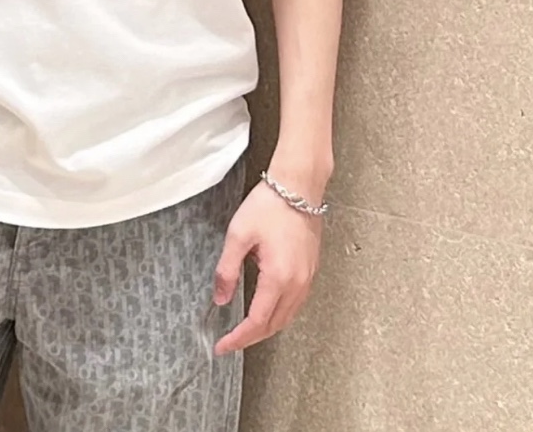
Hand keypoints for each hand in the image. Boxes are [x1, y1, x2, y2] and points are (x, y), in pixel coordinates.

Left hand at [211, 179, 323, 353]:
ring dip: (266, 328)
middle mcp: (297, 284)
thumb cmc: (269, 205)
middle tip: (230, 342)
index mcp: (278, 278)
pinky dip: (279, 314)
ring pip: (287, 317)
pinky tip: (267, 308)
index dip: (238, 338)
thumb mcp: (238, 235)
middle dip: (251, 338)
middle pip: (274, 325)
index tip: (221, 347)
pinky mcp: (311, 270)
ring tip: (245, 330)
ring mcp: (307, 278)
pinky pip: (296, 303)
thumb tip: (221, 299)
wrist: (299, 186)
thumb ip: (227, 270)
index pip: (256, 322)